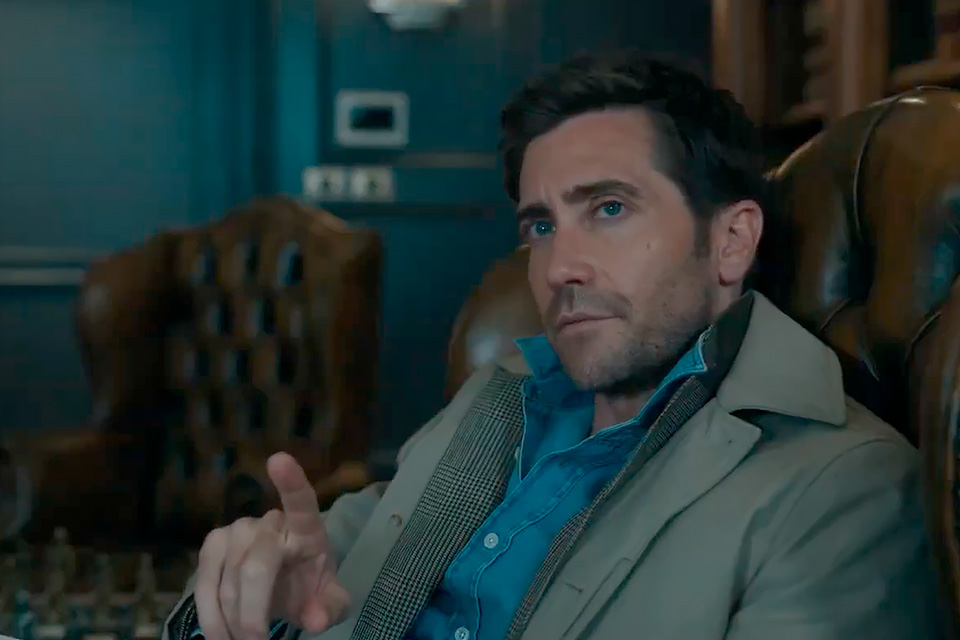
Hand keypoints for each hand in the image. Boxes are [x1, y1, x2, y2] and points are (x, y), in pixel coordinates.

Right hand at [194, 452, 349, 639]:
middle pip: (257, 565)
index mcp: (308, 528)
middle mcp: (271, 522)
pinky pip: (205, 582)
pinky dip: (211, 616)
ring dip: (233, 620)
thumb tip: (316, 620)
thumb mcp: (327, 602)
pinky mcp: (212, 545)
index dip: (291, 482)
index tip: (279, 460)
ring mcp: (238, 530)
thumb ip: (328, 609)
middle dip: (254, 612)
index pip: (302, 501)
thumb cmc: (309, 585)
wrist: (285, 586)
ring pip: (228, 579)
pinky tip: (219, 636)